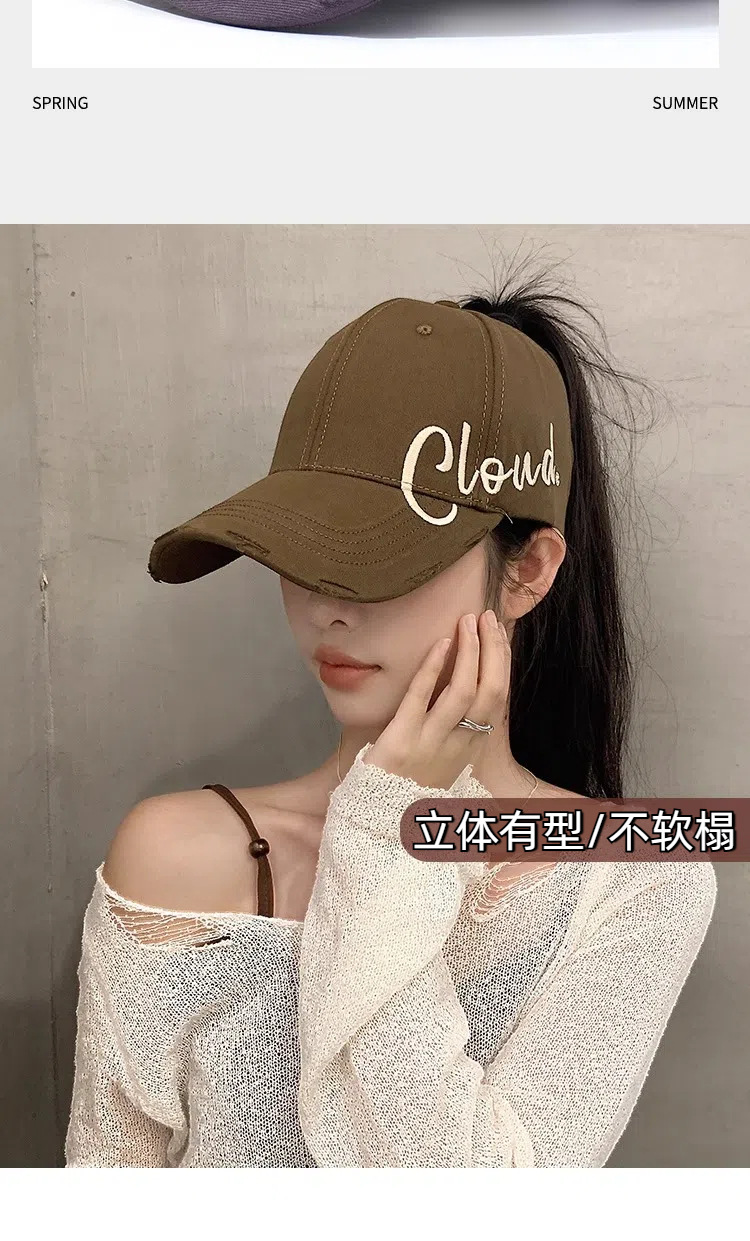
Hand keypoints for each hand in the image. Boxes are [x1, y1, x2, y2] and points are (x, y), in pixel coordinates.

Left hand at [363, 610, 510, 789]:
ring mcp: (430, 743)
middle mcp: (458, 745)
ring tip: (467, 622)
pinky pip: (419, 699)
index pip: (499, 698)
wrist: (378, 828)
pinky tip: (439, 643)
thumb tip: (473, 704)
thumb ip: (462, 739)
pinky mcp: (400, 741)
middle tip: (486, 616)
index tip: (500, 632)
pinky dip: (433, 669)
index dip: (502, 662)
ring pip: (463, 692)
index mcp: (473, 749)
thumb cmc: (411, 792)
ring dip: (469, 652)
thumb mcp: (447, 769)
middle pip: (490, 692)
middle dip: (492, 650)